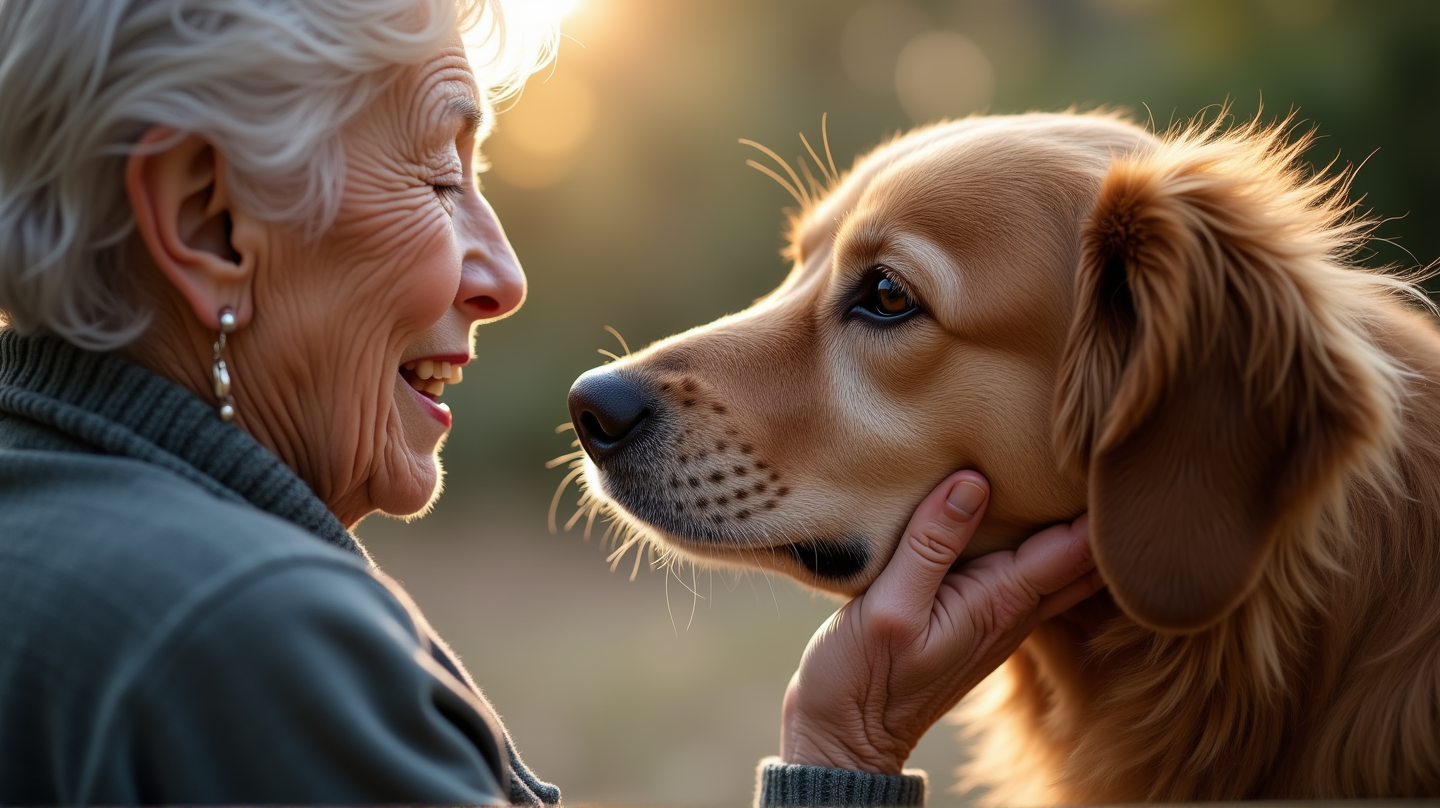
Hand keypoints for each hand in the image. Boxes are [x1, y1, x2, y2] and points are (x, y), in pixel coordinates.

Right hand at [779, 470, 1100, 773]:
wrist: (845, 738)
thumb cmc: (862, 680)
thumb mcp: (890, 607)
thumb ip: (932, 544)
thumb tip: (974, 482)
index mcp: (1003, 602)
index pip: (1077, 546)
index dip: (1094, 501)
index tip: (1094, 450)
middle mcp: (1014, 608)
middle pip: (1080, 551)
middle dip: (1089, 504)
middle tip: (1086, 446)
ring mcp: (998, 613)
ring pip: (1055, 557)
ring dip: (1062, 516)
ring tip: (1057, 461)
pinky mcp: (974, 612)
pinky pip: (1021, 566)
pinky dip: (1029, 534)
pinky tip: (1012, 502)